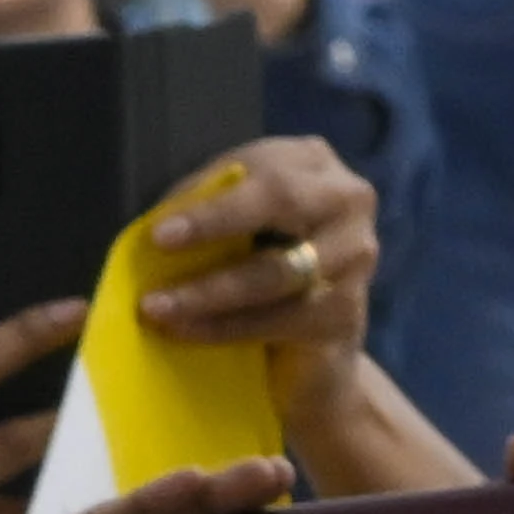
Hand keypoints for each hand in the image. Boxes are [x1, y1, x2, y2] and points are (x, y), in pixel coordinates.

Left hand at [131, 125, 379, 400]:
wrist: (310, 349)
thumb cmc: (260, 265)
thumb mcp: (234, 224)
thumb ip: (208, 210)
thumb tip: (161, 220)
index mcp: (312, 164)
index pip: (264, 170)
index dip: (212, 201)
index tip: (158, 231)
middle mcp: (347, 200)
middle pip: (283, 201)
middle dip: (214, 226)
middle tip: (158, 250)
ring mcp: (355, 256)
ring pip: (277, 271)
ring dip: (209, 292)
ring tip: (158, 308)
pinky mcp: (346, 311)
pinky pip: (280, 319)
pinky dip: (226, 327)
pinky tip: (188, 333)